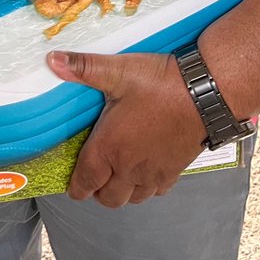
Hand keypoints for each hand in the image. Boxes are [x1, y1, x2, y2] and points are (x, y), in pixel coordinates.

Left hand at [46, 50, 204, 206]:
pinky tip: (145, 169)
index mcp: (109, 148)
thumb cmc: (160, 83)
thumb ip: (83, 68)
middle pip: (108, 199)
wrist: (207, 93)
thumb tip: (52, 60)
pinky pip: (156, 191)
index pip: (85, 183)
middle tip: (94, 175)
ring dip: (122, 191)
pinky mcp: (175, 171)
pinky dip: (147, 187)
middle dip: (98, 191)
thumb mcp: (117, 71)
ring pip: (132, 198)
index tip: (72, 184)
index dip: (75, 187)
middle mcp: (130, 167)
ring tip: (118, 173)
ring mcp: (154, 172)